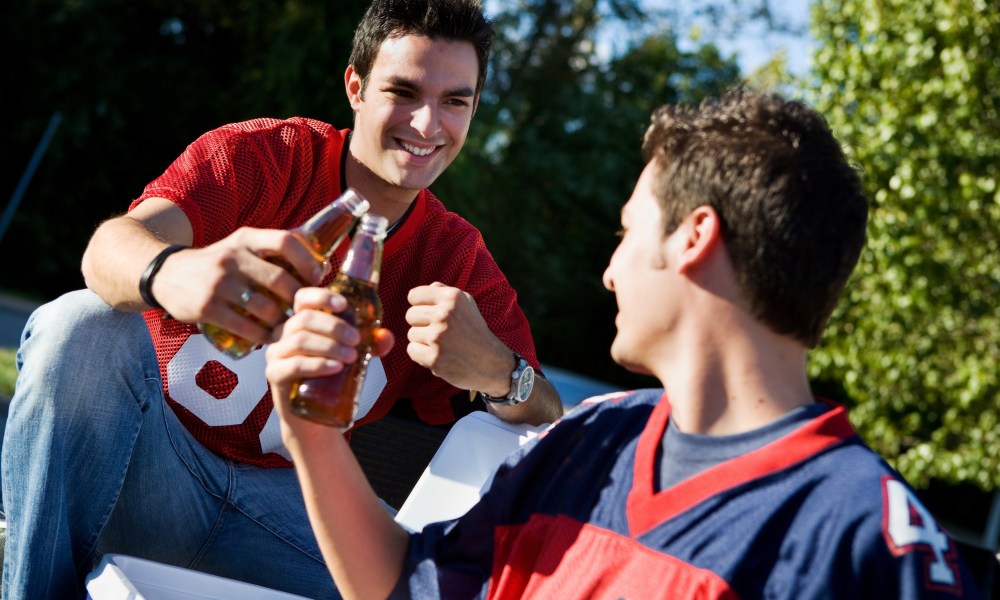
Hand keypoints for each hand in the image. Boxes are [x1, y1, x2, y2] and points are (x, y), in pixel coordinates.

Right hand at [153, 227, 325, 343]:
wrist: (166, 274)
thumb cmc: (217, 263)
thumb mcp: (240, 245)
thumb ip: (272, 250)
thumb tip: (321, 260)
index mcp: (246, 239)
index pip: (285, 241)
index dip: (307, 261)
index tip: (318, 278)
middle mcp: (232, 258)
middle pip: (280, 280)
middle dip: (298, 299)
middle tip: (306, 310)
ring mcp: (218, 283)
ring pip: (266, 307)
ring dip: (283, 321)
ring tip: (290, 326)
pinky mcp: (207, 308)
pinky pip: (245, 326)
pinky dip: (262, 335)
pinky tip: (269, 338)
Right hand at [266, 287, 394, 414]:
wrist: (313, 418)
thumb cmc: (331, 380)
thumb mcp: (354, 357)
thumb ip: (372, 345)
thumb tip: (385, 336)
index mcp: (301, 322)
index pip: (302, 298)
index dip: (321, 296)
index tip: (344, 305)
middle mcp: (284, 334)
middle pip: (305, 318)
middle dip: (335, 327)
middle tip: (357, 340)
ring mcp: (276, 354)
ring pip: (300, 340)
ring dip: (330, 346)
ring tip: (352, 357)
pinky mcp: (275, 375)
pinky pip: (294, 365)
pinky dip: (318, 364)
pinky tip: (336, 368)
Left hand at [405, 282, 512, 395]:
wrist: (491, 363)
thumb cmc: (475, 331)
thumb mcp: (467, 304)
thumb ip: (445, 292)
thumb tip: (428, 287)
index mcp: (452, 297)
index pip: (414, 295)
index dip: (420, 306)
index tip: (430, 314)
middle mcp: (445, 314)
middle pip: (410, 315)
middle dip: (421, 324)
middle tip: (439, 332)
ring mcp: (438, 336)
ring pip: (411, 334)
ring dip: (423, 341)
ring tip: (443, 344)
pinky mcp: (434, 357)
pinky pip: (411, 350)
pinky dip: (421, 355)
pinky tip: (438, 355)